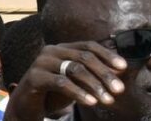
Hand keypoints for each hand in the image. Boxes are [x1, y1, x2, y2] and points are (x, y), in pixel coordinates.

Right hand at [5, 42, 126, 119]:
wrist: (27, 104)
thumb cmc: (53, 92)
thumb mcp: (75, 82)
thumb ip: (91, 74)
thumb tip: (118, 72)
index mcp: (61, 48)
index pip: (88, 46)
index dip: (107, 55)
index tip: (123, 67)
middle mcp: (50, 51)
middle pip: (84, 57)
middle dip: (104, 73)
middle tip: (119, 90)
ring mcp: (41, 62)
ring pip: (74, 69)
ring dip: (95, 86)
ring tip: (108, 100)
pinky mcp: (34, 76)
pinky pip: (61, 83)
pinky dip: (79, 93)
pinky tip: (91, 102)